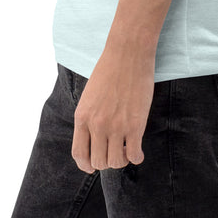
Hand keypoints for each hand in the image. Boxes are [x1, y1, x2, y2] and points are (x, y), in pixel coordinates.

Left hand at [72, 45, 154, 172]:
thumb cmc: (109, 69)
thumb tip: (95, 139)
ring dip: (122, 159)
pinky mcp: (135, 125)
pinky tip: (138, 150)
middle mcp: (97, 124)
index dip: (86, 165)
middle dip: (107, 161)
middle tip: (115, 151)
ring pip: (116, 162)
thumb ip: (90, 117)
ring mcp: (116, 126)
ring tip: (127, 149)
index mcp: (82, 116)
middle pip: (98, 162)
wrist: (128, 52)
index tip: (93, 165)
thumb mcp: (90, 96)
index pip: (79, 154)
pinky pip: (134, 155)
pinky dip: (136, 157)